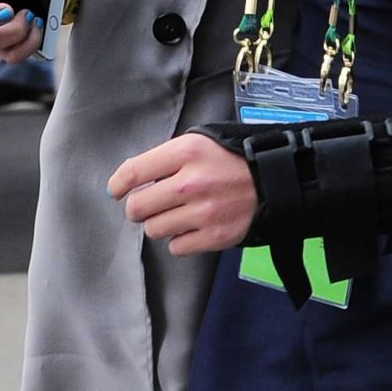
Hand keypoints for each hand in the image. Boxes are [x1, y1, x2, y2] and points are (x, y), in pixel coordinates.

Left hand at [108, 133, 258, 256]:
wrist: (276, 180)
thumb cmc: (235, 159)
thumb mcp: (201, 143)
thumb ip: (167, 157)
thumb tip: (132, 179)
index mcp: (186, 153)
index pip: (133, 172)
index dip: (117, 185)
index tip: (116, 191)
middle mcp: (191, 183)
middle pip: (137, 207)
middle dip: (138, 208)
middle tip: (149, 205)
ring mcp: (203, 212)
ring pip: (154, 229)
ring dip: (160, 224)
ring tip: (176, 215)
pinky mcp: (214, 236)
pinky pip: (176, 247)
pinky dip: (179, 240)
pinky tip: (191, 228)